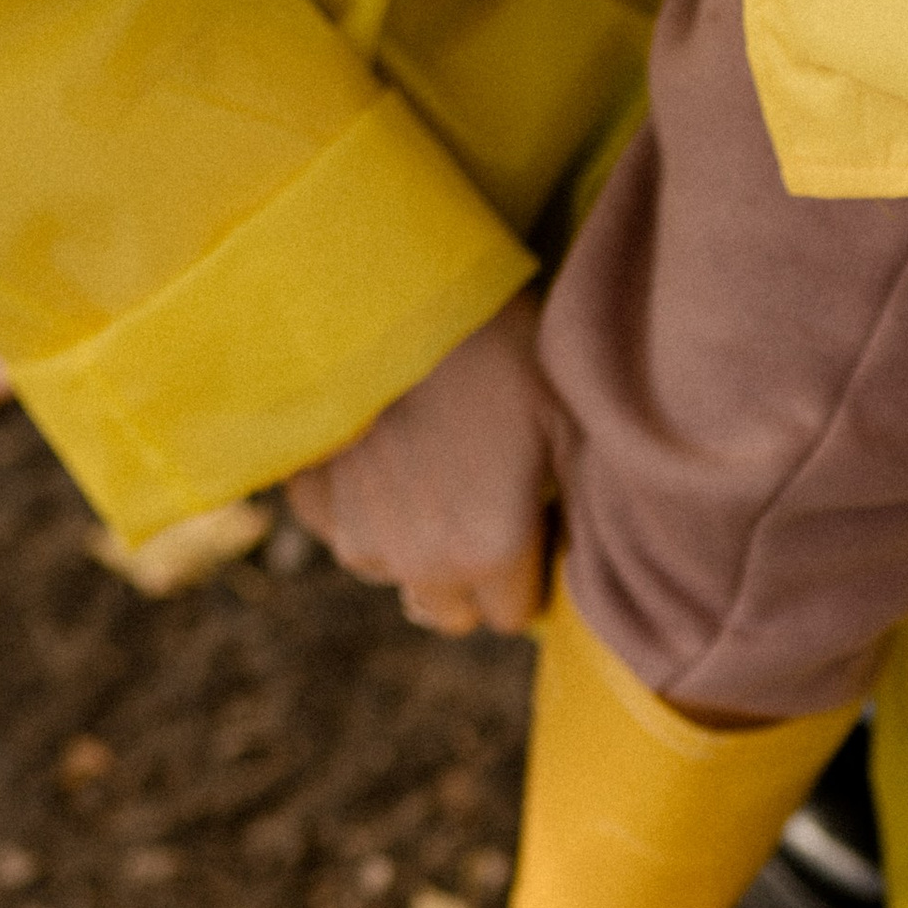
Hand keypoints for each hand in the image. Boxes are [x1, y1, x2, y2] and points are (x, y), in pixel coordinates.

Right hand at [287, 292, 556, 632]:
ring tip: (433, 467)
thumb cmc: (496, 347)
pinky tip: (383, 450)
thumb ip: (582, 503)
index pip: (515, 615)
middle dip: (473, 578)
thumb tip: (595, 551)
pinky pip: (344, 530)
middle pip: (452, 613)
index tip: (534, 525)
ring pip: (396, 574)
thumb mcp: (569, 420)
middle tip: (487, 508)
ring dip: (414, 544)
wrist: (384, 293)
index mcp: (491, 552)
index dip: (530, 572)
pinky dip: (362, 507)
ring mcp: (356, 536)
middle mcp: (419, 563)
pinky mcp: (311, 503)